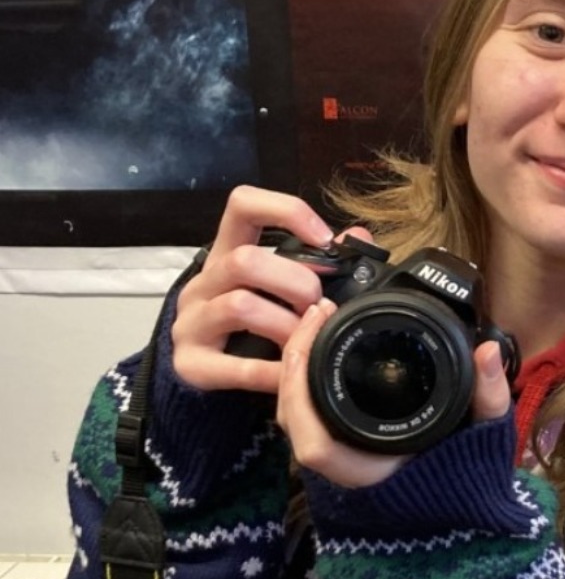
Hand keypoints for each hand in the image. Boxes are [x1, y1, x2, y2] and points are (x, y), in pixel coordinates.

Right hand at [172, 185, 339, 393]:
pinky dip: (272, 371)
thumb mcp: (279, 286)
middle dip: (295, 283)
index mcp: (228, 253)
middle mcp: (204, 282)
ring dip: (286, 324)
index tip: (325, 238)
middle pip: (245, 260)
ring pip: (239, 306)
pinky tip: (290, 373)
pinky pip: (235, 366)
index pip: (243, 205)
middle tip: (318, 306)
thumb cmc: (252, 322)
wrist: (206, 370)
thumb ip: (318, 262)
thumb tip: (359, 239)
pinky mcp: (190, 363)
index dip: (285, 211)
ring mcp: (192, 322)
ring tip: (305, 339)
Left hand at [276, 299, 512, 487]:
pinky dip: (307, 377)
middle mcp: (347, 471)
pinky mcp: (342, 443)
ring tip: (319, 321)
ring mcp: (340, 459)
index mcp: (373, 474)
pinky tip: (323, 344)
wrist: (462, 507)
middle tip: (318, 313)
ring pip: (296, 417)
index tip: (317, 338)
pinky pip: (308, 412)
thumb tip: (488, 350)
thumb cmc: (469, 478)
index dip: (301, 394)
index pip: (316, 447)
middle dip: (294, 363)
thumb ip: (489, 396)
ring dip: (297, 367)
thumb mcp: (484, 436)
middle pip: (293, 422)